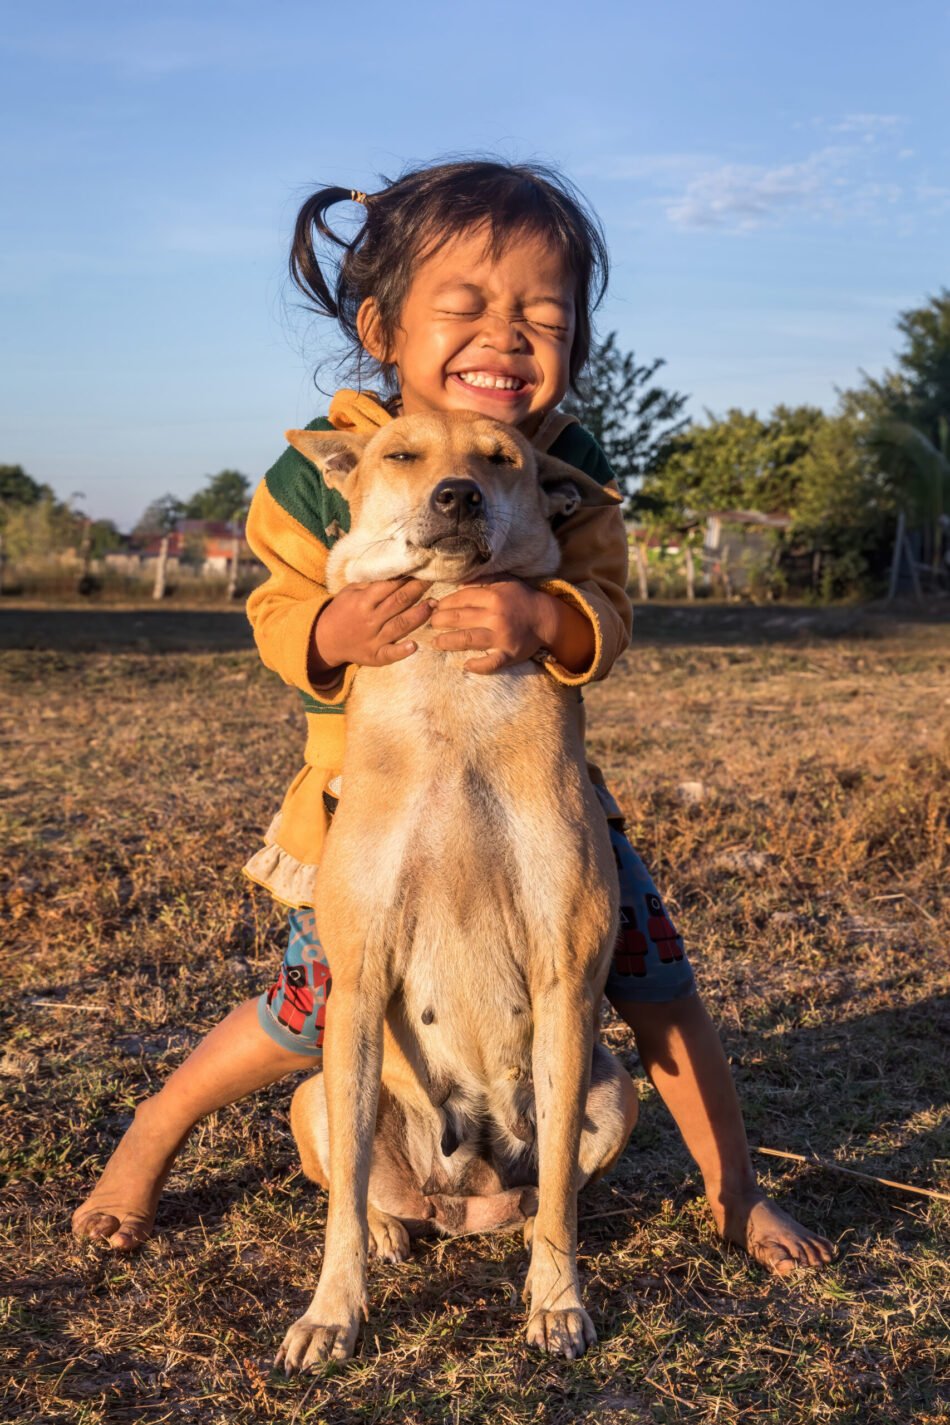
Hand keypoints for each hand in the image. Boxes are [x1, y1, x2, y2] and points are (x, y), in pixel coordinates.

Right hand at [310, 578, 433, 676]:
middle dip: (418, 590)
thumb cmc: (341, 611)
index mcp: (363, 602)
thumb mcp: (350, 593)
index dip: (407, 577)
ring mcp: (373, 639)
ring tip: (433, 605)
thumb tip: (395, 573)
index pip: (389, 586)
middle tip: (433, 580)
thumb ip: (371, 585)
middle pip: (398, 602)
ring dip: (419, 615)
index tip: (421, 569)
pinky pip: (390, 654)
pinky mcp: (375, 656)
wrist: (324, 640)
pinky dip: (403, 651)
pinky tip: (415, 645)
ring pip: (400, 625)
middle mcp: (370, 620)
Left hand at [429, 577, 553, 673]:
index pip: (461, 598)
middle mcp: (496, 616)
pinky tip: (466, 665)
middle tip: (430, 624)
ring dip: (448, 642)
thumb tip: (458, 583)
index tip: (433, 607)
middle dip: (440, 621)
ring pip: (468, 640)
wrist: (547, 619)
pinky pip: (491, 663)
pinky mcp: (509, 654)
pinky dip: (478, 666)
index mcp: (494, 596)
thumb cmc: (522, 599)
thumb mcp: (505, 582)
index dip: (444, 603)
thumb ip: (482, 580)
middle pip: (459, 618)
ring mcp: (502, 637)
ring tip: (436, 642)